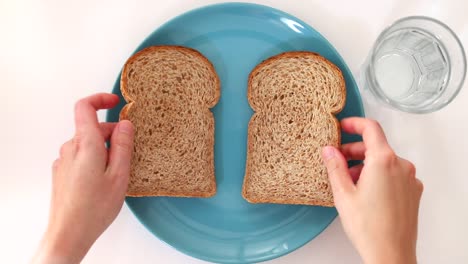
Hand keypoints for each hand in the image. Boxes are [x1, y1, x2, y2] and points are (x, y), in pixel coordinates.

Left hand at [32, 93, 133, 263]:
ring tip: (117, 173)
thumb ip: (122, 145)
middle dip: (112, 134)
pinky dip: (95, 159)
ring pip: (87, 144)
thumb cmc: (94, 209)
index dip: (100, 99)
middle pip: (92, 128)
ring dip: (104, 149)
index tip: (115, 101)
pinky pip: (80, 156)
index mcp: (85, 145)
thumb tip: (125, 124)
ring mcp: (63, 161)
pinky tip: (104, 180)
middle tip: (129, 152)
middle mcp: (70, 148)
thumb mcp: (119, 175)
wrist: (69, 233)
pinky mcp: (62, 172)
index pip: (85, 107)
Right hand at [322, 117, 422, 263]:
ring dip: (366, 165)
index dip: (354, 123)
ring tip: (349, 182)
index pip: (371, 128)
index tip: (343, 126)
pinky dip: (379, 175)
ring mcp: (410, 179)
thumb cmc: (369, 228)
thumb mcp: (343, 193)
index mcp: (383, 161)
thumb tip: (328, 150)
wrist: (390, 254)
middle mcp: (401, 166)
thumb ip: (334, 166)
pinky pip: (394, 174)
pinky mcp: (413, 192)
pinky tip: (365, 192)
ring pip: (385, 161)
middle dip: (355, 150)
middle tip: (337, 159)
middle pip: (376, 146)